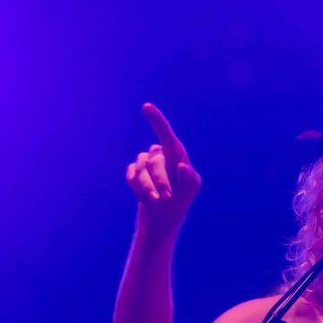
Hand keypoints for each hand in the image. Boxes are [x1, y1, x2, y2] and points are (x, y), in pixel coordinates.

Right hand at [126, 103, 201, 229]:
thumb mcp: (190, 188)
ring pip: (141, 170)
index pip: (166, 134)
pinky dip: (139, 189)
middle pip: (155, 161)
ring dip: (149, 187)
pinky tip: (148, 197)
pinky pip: (132, 177)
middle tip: (167, 197)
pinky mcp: (133, 173)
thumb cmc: (182, 198)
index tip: (146, 107)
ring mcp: (143, 163)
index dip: (157, 120)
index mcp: (175, 152)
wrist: (164, 216)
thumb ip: (190, 177)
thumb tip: (182, 166)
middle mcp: (158, 154)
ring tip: (157, 200)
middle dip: (161, 180)